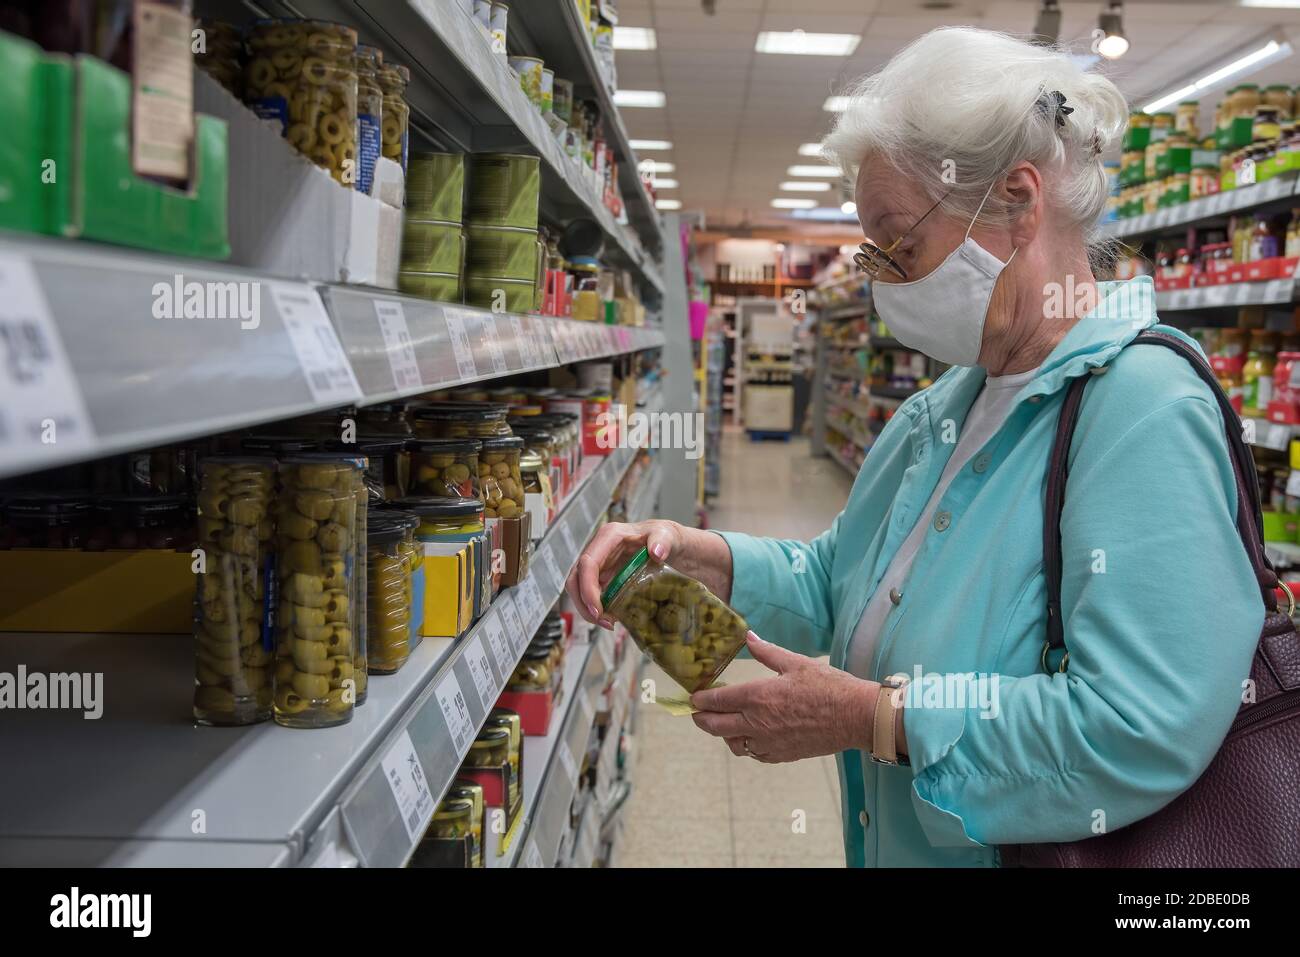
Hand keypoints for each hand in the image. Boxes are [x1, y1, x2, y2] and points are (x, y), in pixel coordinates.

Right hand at [565, 519, 730, 626]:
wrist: (673, 547)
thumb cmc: (668, 538)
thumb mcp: (669, 536)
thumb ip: (662, 541)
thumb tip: (656, 551)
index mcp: (610, 536)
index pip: (587, 563)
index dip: (587, 588)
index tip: (598, 609)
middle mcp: (600, 549)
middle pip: (576, 578)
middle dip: (583, 602)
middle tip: (601, 621)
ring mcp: (601, 564)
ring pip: (579, 588)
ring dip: (588, 608)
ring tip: (608, 623)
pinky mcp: (605, 577)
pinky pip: (592, 594)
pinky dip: (598, 608)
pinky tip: (613, 618)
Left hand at [691, 632, 878, 762]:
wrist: (854, 716)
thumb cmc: (828, 686)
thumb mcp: (795, 662)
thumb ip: (766, 652)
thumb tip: (748, 637)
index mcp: (757, 697)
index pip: (717, 701)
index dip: (701, 699)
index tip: (694, 696)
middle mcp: (757, 723)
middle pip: (716, 726)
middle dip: (701, 719)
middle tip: (697, 712)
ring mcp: (768, 742)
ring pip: (732, 744)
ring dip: (723, 733)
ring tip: (724, 723)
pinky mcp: (781, 755)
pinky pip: (754, 754)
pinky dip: (745, 746)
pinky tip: (749, 737)